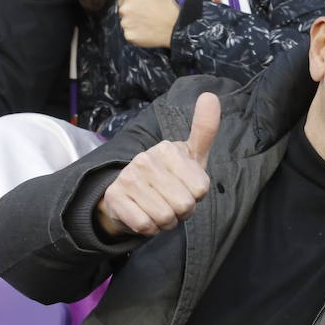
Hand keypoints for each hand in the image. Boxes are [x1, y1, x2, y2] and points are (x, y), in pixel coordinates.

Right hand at [96, 92, 219, 237]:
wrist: (130, 195)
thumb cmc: (171, 175)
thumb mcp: (192, 154)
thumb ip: (205, 129)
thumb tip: (210, 95)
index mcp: (168, 148)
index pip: (200, 190)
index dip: (196, 197)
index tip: (184, 187)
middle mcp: (145, 159)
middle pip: (185, 206)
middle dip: (182, 212)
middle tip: (171, 201)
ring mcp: (127, 178)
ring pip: (166, 218)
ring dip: (166, 221)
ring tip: (158, 208)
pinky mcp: (114, 198)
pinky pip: (145, 226)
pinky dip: (149, 229)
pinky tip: (143, 216)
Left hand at [118, 0, 179, 48]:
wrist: (176, 28)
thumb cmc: (167, 6)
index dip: (137, 2)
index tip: (148, 6)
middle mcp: (124, 9)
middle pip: (124, 11)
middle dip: (134, 13)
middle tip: (149, 15)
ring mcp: (126, 24)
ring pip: (126, 23)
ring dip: (134, 24)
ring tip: (149, 24)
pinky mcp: (129, 36)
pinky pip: (129, 35)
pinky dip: (136, 35)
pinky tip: (147, 32)